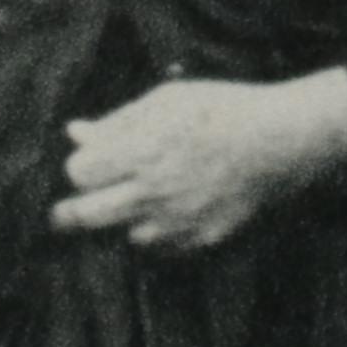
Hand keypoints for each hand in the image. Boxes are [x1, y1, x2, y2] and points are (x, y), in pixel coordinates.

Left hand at [50, 73, 346, 252]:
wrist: (281, 142)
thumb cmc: (221, 110)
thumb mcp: (168, 100)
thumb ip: (118, 122)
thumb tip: (75, 133)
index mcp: (142, 151)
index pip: (79, 174)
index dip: (80, 167)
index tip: (90, 162)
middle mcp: (155, 192)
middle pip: (86, 216)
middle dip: (70, 211)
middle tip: (65, 211)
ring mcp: (178, 221)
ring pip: (123, 235)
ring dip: (122, 220)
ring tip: (138, 199)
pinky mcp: (200, 240)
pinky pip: (161, 246)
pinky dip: (156, 232)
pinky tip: (169, 209)